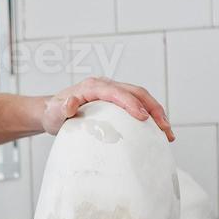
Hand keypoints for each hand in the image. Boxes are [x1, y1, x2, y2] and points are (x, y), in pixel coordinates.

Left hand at [42, 77, 174, 141]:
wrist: (51, 111)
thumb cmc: (53, 113)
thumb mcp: (54, 113)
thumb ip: (62, 109)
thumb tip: (71, 102)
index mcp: (93, 86)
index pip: (118, 92)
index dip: (132, 104)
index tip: (144, 118)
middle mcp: (106, 85)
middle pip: (136, 92)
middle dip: (154, 109)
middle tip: (165, 128)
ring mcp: (113, 91)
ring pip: (141, 97)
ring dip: (156, 113)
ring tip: (167, 133)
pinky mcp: (116, 100)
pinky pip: (137, 104)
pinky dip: (150, 116)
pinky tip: (157, 132)